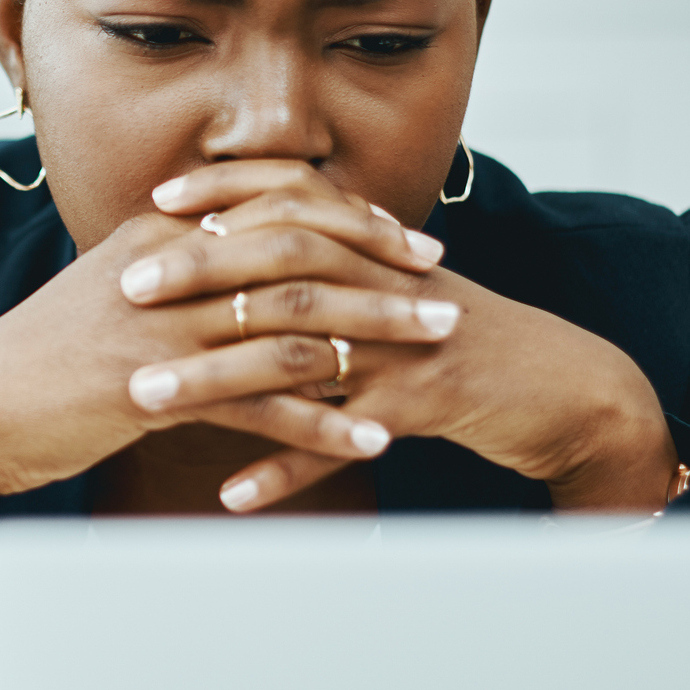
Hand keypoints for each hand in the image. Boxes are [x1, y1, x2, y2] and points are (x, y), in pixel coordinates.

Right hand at [0, 187, 447, 689]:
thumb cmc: (41, 363)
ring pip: (295, 320)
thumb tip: (237, 266)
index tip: (404, 237)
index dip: (348, 216)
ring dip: (376, 336)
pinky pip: (263, 403)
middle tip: (442, 288)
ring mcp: (164, 328)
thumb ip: (174, 273)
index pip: (273, 204)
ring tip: (435, 351)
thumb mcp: (109, 295)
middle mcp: (169, 267)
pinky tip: (372, 439)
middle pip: (300, 251)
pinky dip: (325, 421)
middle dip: (382, 268)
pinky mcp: (157, 391)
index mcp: (160, 235)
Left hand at [122, 161, 678, 513]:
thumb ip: (331, 264)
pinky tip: (233, 493)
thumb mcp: (395, 288)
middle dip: (200, 274)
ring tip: (147, 399)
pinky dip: (287, 469)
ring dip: (217, 379)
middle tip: (127, 290)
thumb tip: (241, 245)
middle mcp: (385, 286)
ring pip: (300, 355)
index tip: (156, 204)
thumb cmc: (459, 338)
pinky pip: (342, 442)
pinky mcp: (424, 409)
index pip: (292, 200)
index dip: (224, 196)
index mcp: (375, 250)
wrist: (561, 386)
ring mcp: (405, 347)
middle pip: (283, 265)